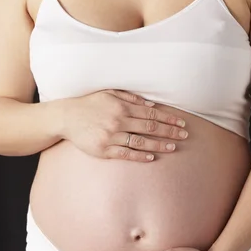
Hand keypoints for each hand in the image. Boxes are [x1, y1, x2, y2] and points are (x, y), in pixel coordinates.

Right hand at [60, 89, 187, 161]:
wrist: (66, 117)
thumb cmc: (90, 104)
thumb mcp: (110, 94)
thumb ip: (131, 98)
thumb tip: (152, 104)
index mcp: (122, 107)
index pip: (151, 114)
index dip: (168, 119)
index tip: (181, 123)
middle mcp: (118, 121)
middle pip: (150, 128)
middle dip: (169, 132)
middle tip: (184, 136)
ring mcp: (111, 136)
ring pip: (140, 142)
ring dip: (159, 145)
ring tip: (173, 147)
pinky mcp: (103, 149)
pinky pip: (125, 153)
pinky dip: (139, 155)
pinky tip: (151, 156)